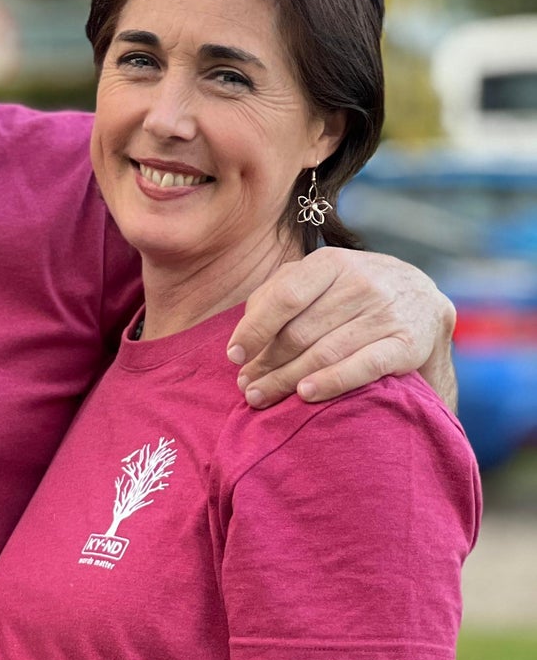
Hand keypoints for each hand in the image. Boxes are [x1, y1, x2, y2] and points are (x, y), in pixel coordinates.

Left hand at [229, 249, 455, 409]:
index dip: (255, 329)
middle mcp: (362, 282)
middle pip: (299, 332)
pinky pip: (363, 366)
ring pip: (324, 352)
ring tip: (260, 397)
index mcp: (332, 263)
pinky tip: (305, 395)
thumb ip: (280, 294)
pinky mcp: (408, 344)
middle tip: (245, 387)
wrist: (424, 303)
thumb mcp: (320, 279)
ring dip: (286, 380)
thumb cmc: (354, 294)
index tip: (234, 356)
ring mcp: (386, 313)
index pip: (284, 297)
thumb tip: (244, 334)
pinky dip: (331, 382)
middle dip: (266, 364)